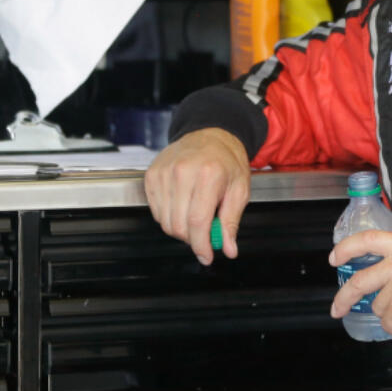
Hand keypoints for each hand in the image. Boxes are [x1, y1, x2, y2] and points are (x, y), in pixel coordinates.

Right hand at [144, 128, 250, 264]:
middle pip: (178, 225)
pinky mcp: (151, 175)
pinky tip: (182, 206)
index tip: (206, 256)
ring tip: (195, 215)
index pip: (198, 221)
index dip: (201, 245)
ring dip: (180, 229)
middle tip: (205, 234)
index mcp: (208, 175)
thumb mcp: (240, 190)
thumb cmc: (227, 161)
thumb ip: (231, 221)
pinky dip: (168, 217)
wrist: (211, 134)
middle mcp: (182, 172)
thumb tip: (228, 248)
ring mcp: (163, 173)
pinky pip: (155, 211)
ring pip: (164, 221)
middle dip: (192, 239)